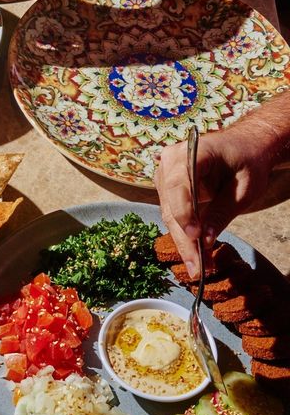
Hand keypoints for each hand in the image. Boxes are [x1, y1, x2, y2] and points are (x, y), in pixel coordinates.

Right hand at [154, 125, 277, 276]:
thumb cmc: (248, 161)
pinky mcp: (169, 190)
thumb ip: (223, 211)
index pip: (179, 184)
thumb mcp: (244, 188)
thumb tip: (205, 241)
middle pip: (170, 204)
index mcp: (192, 151)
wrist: (245, 146)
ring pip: (169, 214)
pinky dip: (185, 235)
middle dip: (184, 239)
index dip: (184, 212)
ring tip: (199, 267)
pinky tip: (196, 255)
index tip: (196, 237)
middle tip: (197, 267)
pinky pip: (174, 215)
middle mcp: (171, 161)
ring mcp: (167, 175)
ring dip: (183, 242)